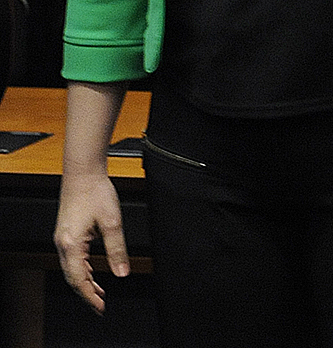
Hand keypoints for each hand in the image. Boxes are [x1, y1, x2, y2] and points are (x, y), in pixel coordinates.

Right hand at [54, 168, 127, 312]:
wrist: (83, 173)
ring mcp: (63, 239)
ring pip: (71, 269)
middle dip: (86, 293)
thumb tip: (122, 271)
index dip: (90, 295)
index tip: (100, 307)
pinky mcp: (67, 234)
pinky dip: (82, 270)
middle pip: (72, 277)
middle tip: (100, 305)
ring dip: (85, 282)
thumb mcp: (113, 222)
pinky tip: (92, 273)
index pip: (78, 279)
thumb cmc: (95, 192)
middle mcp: (63, 244)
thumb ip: (118, 249)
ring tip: (99, 293)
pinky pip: (72, 259)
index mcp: (71, 244)